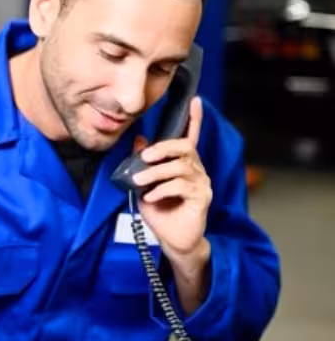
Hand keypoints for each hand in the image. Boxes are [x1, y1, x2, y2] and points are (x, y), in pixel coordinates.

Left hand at [130, 96, 211, 262]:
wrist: (172, 241)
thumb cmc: (160, 212)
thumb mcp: (144, 185)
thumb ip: (142, 164)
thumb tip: (138, 140)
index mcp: (184, 164)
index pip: (191, 137)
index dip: (194, 118)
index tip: (195, 99)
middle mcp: (197, 170)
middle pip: (185, 148)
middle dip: (163, 148)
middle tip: (144, 156)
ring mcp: (202, 184)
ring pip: (180, 167)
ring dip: (156, 173)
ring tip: (139, 182)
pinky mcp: (202, 198)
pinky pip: (182, 186)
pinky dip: (162, 190)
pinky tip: (151, 197)